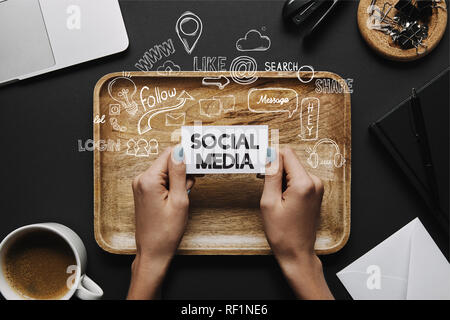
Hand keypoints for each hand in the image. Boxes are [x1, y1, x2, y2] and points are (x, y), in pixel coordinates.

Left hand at [127, 146, 193, 299]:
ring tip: (184, 196)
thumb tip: (180, 151)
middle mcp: (141, 180)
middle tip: (192, 185)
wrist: (153, 252)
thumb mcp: (179, 200)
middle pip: (167, 162)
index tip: (198, 164)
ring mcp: (141, 186)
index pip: (169, 154)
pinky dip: (172, 185)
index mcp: (148, 180)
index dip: (186, 156)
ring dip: (179, 179)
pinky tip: (178, 197)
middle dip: (183, 170)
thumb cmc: (166, 232)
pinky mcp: (143, 192)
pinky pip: (161, 180)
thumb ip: (179, 173)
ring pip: (166, 171)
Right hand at [260, 147, 332, 299]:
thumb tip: (270, 154)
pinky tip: (282, 200)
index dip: (271, 158)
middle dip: (276, 170)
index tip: (262, 169)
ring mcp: (317, 187)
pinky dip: (288, 185)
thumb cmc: (282, 233)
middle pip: (290, 161)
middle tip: (266, 189)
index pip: (286, 153)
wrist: (297, 253)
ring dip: (281, 179)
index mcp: (304, 183)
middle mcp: (315, 182)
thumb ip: (271, 175)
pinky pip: (299, 179)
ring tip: (275, 198)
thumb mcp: (269, 202)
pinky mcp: (316, 192)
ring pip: (293, 170)